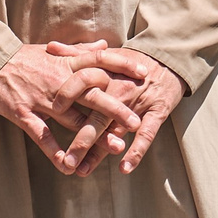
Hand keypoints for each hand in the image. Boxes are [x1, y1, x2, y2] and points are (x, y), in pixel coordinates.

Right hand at [0, 43, 137, 175]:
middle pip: (91, 93)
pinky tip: (68, 166)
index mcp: (64, 64)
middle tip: (135, 122)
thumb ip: (80, 51)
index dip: (121, 66)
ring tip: (115, 148)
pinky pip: (41, 135)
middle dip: (115, 108)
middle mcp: (56, 81)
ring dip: (94, 135)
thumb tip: (104, 46)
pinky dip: (54, 151)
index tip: (144, 74)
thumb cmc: (22, 58)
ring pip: (71, 118)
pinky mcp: (22, 113)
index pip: (98, 61)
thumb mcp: (52, 51)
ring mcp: (40, 99)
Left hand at [47, 43, 187, 172]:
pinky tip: (124, 168)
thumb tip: (50, 47)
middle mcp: (119, 89)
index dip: (66, 96)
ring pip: (116, 131)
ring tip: (82, 169)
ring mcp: (138, 103)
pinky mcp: (157, 112)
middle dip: (80, 141)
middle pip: (96, 117)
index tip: (50, 111)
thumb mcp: (105, 55)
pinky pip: (146, 135)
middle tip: (65, 160)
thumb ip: (76, 53)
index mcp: (105, 74)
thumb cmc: (130, 62)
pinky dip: (136, 152)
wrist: (168, 60)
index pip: (81, 84)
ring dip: (99, 152)